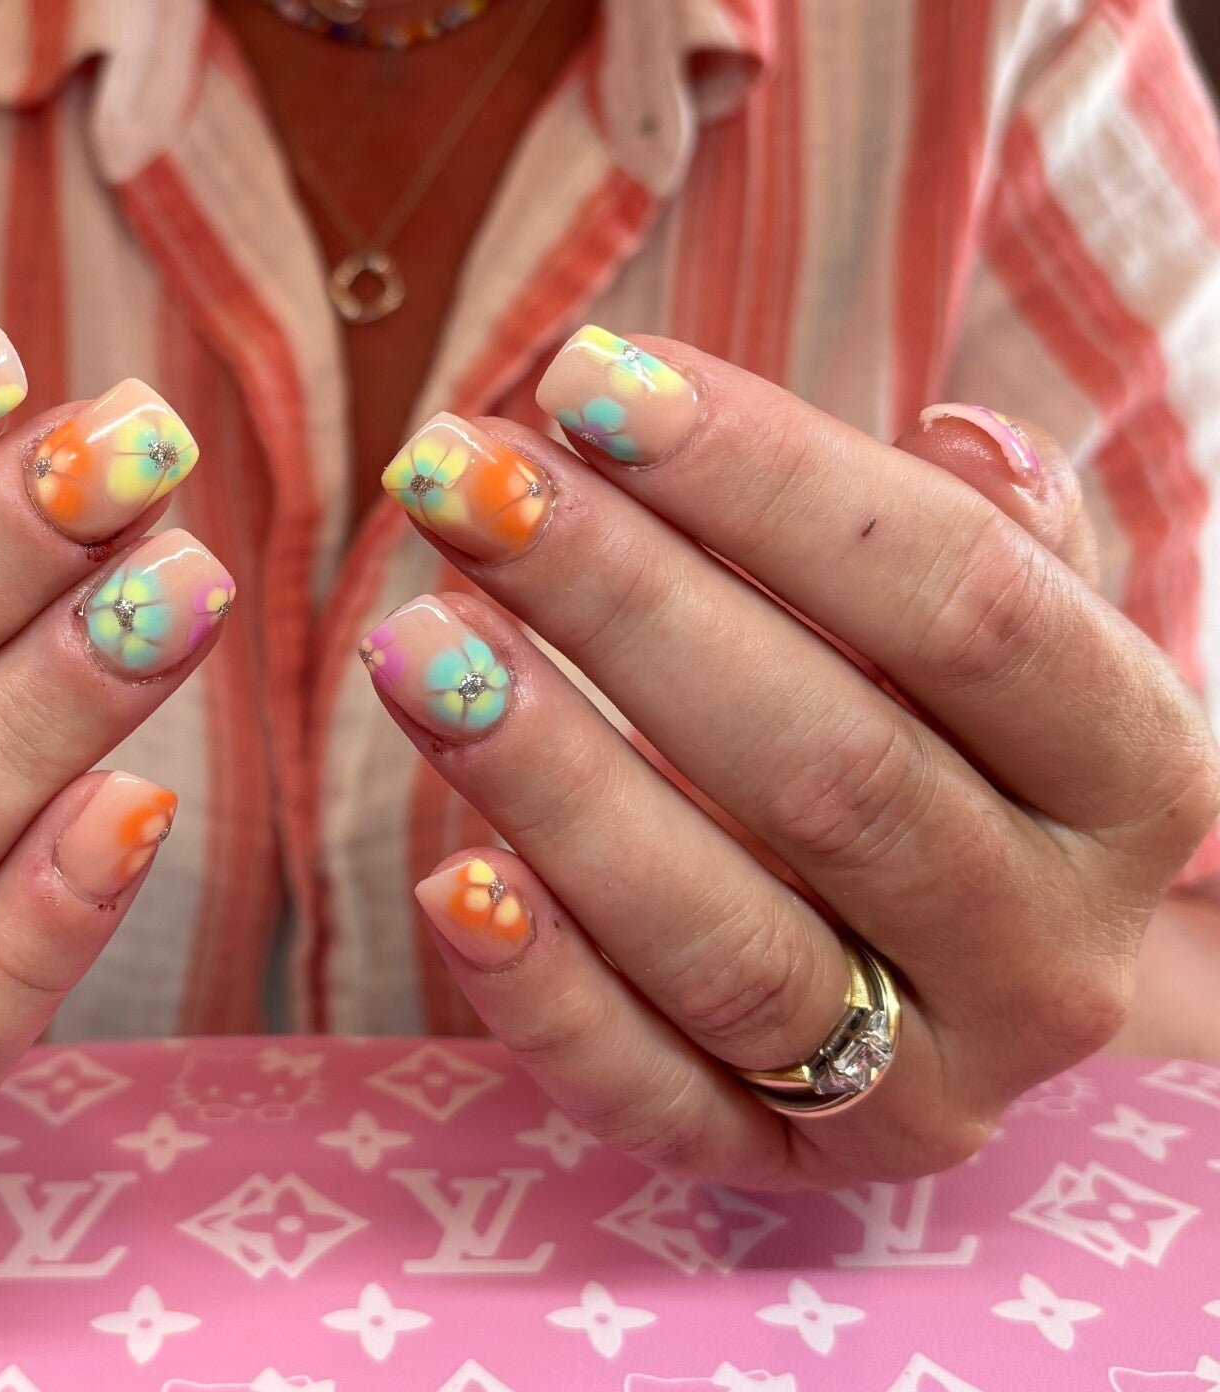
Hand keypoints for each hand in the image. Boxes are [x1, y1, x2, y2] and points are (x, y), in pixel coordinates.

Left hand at [363, 326, 1219, 1186]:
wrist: (978, 972)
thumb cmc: (956, 748)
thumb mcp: (1010, 642)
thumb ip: (981, 543)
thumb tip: (955, 439)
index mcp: (1130, 777)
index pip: (967, 607)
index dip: (773, 482)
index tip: (589, 378)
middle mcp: (1048, 950)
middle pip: (831, 768)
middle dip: (623, 603)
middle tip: (454, 478)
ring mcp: (921, 1083)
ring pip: (728, 942)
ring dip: (557, 783)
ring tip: (413, 647)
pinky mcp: (782, 1164)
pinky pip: (654, 1097)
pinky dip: (547, 996)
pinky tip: (447, 883)